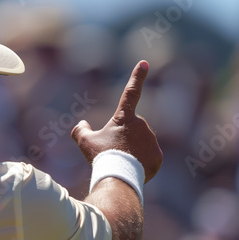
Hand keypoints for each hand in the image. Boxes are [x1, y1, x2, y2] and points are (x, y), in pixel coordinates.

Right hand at [71, 60, 162, 182]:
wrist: (118, 177)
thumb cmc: (101, 157)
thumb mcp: (85, 142)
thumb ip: (80, 130)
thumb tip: (82, 124)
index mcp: (124, 117)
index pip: (131, 92)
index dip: (137, 76)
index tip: (144, 62)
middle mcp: (141, 125)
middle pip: (131, 130)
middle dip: (125, 139)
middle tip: (114, 153)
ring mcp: (151, 140)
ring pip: (141, 144)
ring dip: (133, 151)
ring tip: (122, 164)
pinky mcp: (158, 156)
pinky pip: (149, 158)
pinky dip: (141, 163)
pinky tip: (132, 170)